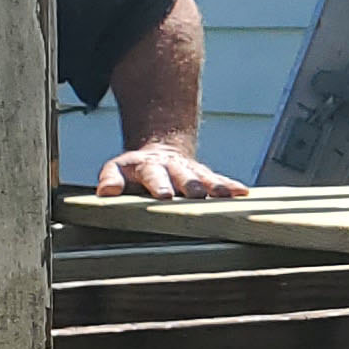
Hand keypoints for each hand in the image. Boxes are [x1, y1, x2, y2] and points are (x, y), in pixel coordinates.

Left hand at [97, 142, 249, 200]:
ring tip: (224, 196)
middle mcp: (173, 168)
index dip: (159, 184)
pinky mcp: (206, 176)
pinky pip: (220, 180)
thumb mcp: (117, 168)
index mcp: (150, 167)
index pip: (154, 176)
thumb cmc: (135, 170)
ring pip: (205, 178)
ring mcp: (191, 171)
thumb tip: (106, 191)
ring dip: (215, 187)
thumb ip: (110, 178)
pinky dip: (231, 186)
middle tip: (196, 194)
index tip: (165, 194)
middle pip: (183, 176)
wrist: (160, 153)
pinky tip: (243, 192)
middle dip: (190, 185)